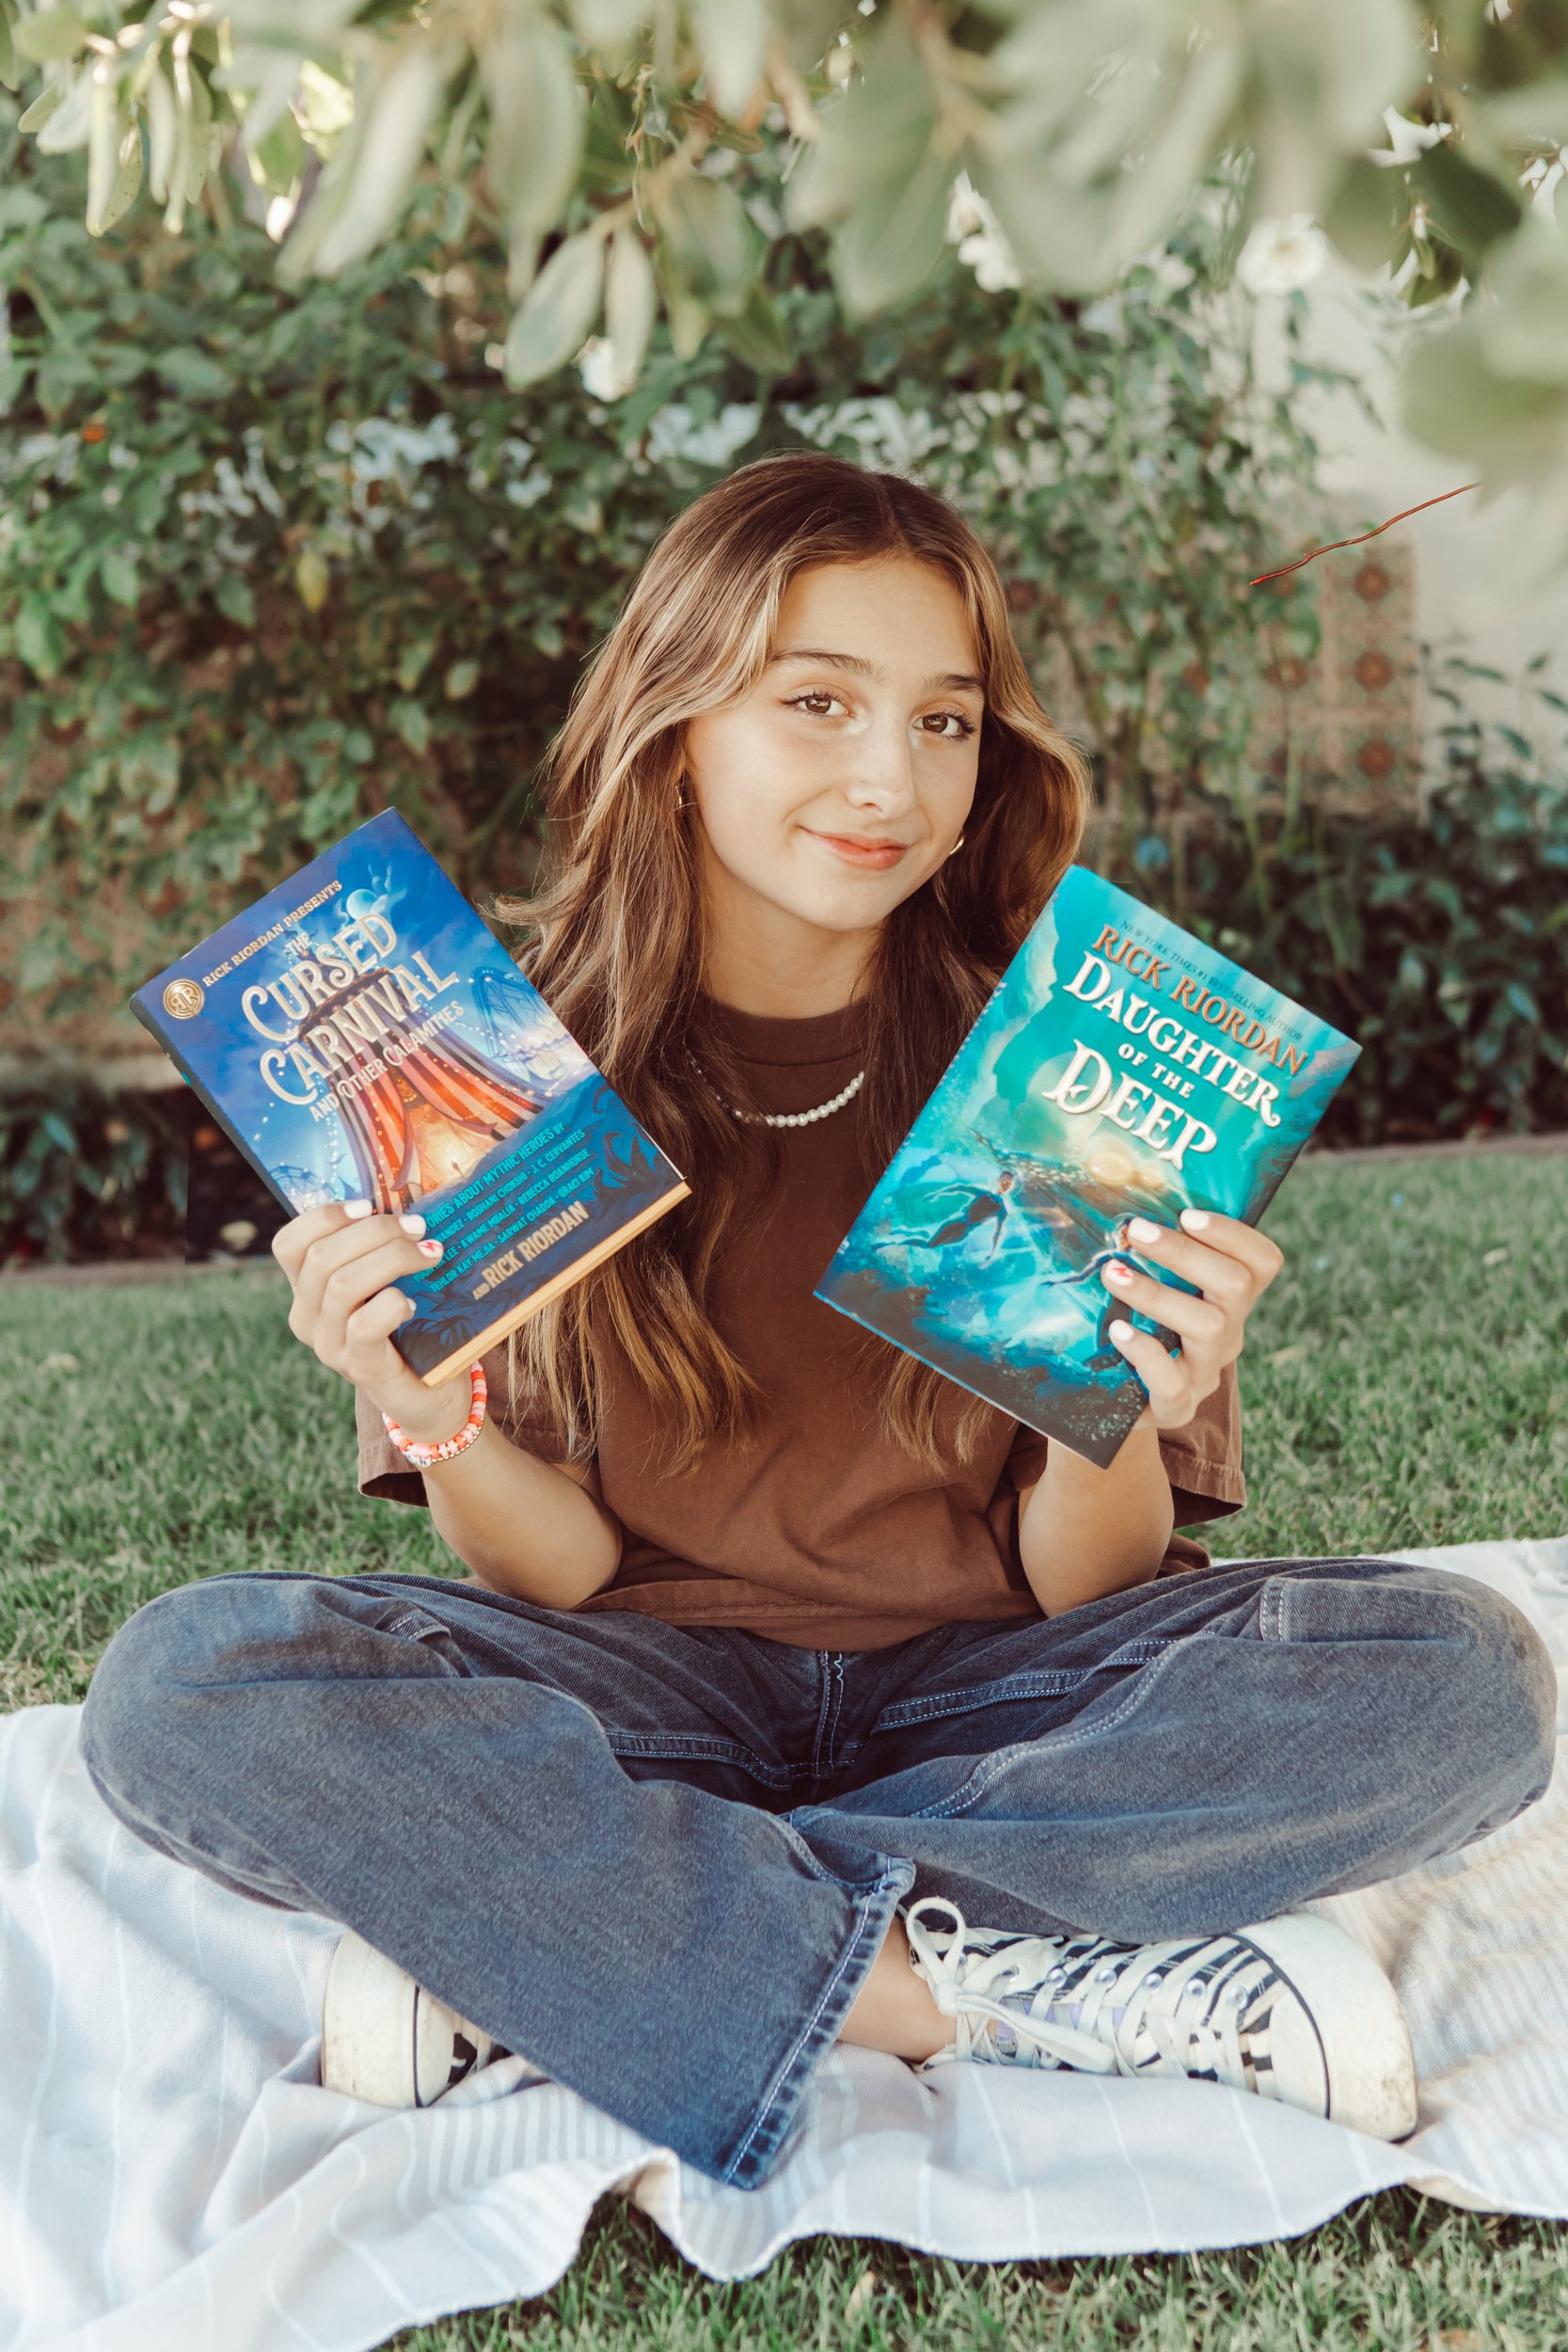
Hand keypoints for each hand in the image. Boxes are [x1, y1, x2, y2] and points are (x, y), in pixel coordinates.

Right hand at [271, 1200, 470, 1443]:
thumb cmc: (412, 1322)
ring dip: (392, 1259)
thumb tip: (407, 1196)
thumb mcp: (388, 1278)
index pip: (290, 1244)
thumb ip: (381, 1245)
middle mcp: (308, 1317)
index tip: (370, 1204)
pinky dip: (391, 1305)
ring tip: (431, 1254)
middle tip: (419, 1227)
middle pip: (321, 1257)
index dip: (325, 1216)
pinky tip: (414, 1301)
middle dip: (375, 1232)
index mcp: (306, 1289)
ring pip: (342, 1285)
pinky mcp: (360, 1368)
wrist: (431, 1389)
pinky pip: (363, 1326)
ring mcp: (329, 1346)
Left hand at [1100, 1208, 1282, 1432]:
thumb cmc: (1135, 1327)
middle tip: (1137, 1230)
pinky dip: (1144, 1350)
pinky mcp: (1177, 1405)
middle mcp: (1229, 1332)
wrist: (1116, 1400)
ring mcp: (1206, 1371)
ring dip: (1156, 1293)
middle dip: (1185, 1252)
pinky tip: (1118, 1330)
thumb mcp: (1154, 1288)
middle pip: (1236, 1286)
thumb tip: (1118, 1190)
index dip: (1233, 1233)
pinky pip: (1172, 1379)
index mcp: (1231, 1299)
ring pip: (1207, 1326)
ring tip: (1112, 1273)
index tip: (1188, 1214)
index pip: (1262, 1261)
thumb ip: (1153, 1253)